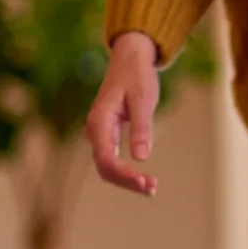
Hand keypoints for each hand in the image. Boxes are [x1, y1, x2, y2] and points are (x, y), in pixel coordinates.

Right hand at [87, 32, 161, 195]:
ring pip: (107, 165)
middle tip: (152, 189)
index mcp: (100, 120)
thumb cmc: (137, 76)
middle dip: (126, 181)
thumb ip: (142, 128)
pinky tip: (143, 179)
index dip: (124, 175)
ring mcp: (100, 133)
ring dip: (126, 179)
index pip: (106, 158)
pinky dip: (126, 171)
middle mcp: (95, 129)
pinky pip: (112, 159)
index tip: (145, 182)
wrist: (130, 59)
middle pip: (104, 167)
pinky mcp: (108, 134)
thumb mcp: (143, 100)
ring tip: (151, 187)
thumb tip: (141, 157)